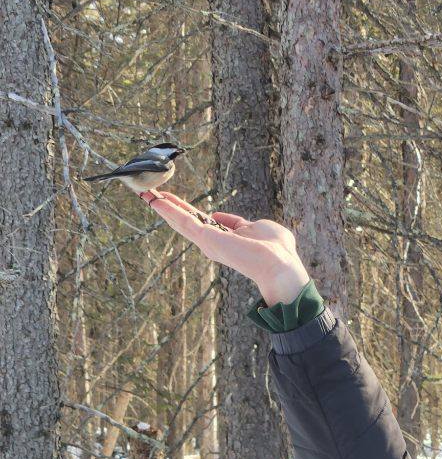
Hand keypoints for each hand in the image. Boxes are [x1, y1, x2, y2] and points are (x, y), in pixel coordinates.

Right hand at [140, 191, 311, 306]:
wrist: (280, 265)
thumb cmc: (276, 249)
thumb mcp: (255, 227)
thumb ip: (237, 222)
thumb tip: (219, 216)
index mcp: (223, 239)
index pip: (199, 222)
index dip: (184, 210)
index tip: (170, 199)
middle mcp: (212, 242)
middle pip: (184, 221)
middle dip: (167, 207)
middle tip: (148, 193)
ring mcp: (208, 242)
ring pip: (180, 221)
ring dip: (162, 206)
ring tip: (145, 193)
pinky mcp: (206, 239)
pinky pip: (183, 221)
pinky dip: (168, 210)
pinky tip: (155, 200)